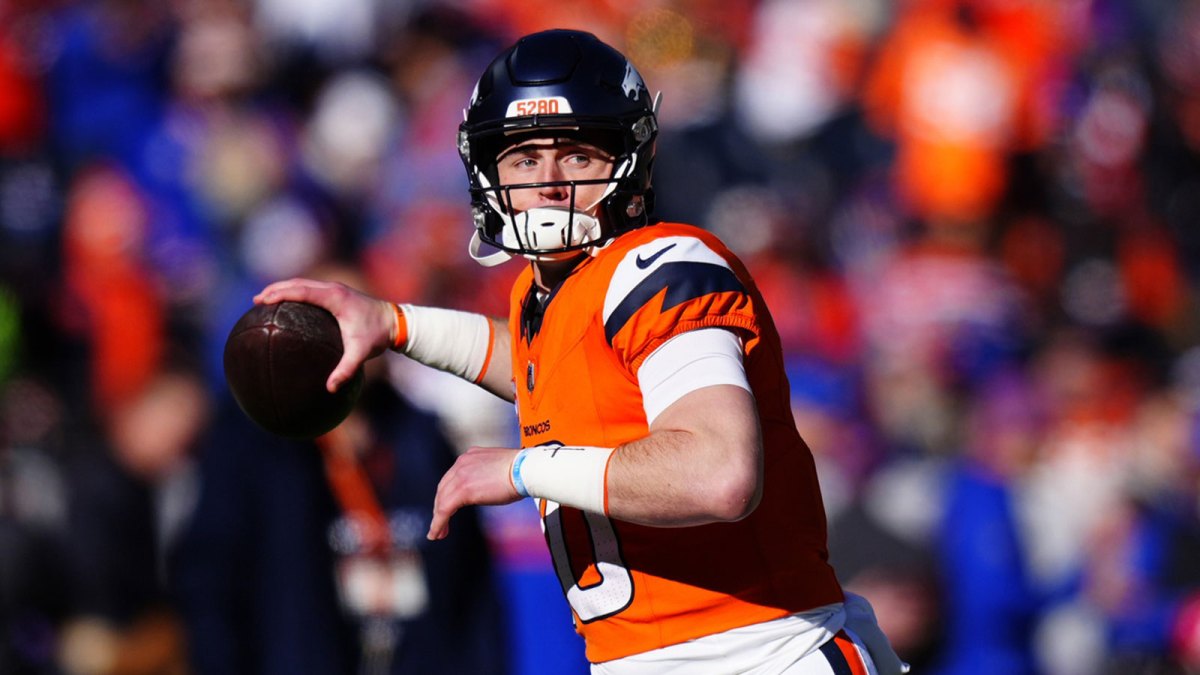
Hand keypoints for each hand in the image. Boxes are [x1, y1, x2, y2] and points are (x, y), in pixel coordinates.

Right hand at [254, 278, 395, 392]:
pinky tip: (287, 305)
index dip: (280, 294)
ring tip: (264, 300)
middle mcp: (333, 289)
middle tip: (256, 300)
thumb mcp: (361, 353)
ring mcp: (335, 289)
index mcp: (335, 298)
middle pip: (298, 283)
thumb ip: (346, 370)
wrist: (396, 322)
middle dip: (275, 289)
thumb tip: (330, 388)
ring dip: (284, 289)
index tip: (263, 300)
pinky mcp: (337, 293)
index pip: (302, 291)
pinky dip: (295, 292)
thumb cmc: (378, 336)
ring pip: (303, 283)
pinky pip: (310, 289)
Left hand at [428, 446, 521, 539]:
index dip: (447, 494)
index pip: (452, 477)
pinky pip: (444, 509)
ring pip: (442, 500)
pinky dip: (438, 523)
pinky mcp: (462, 490)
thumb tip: (489, 487)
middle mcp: (461, 463)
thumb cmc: (522, 471)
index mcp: (470, 457)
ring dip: (438, 519)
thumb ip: (487, 476)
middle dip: (440, 506)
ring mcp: (460, 475)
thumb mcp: (499, 470)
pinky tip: (437, 534)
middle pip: (443, 488)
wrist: (527, 469)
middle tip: (441, 523)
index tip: (448, 506)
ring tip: (438, 534)